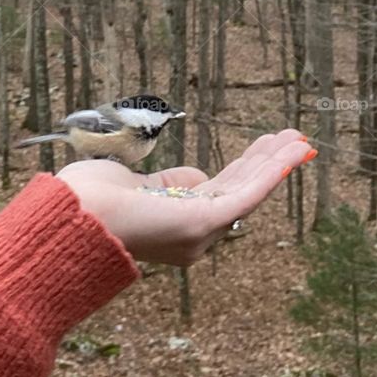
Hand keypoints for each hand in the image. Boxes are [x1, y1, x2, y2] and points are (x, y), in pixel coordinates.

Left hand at [56, 129, 315, 266]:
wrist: (77, 215)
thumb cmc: (92, 200)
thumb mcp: (136, 185)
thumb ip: (169, 184)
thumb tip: (197, 177)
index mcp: (176, 227)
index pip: (217, 195)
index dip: (243, 171)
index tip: (261, 151)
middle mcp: (193, 237)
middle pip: (238, 191)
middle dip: (264, 164)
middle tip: (289, 141)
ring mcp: (201, 232)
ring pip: (248, 189)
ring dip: (276, 162)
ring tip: (299, 139)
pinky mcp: (206, 221)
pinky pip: (249, 193)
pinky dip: (274, 170)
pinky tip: (294, 151)